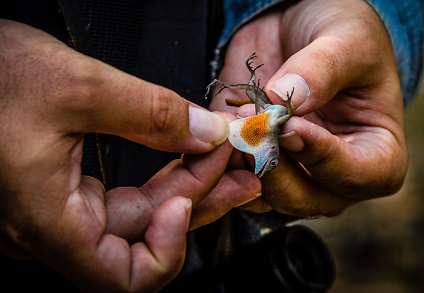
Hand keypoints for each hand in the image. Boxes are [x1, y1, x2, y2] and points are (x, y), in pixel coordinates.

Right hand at [0, 19, 260, 291]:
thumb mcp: (78, 86)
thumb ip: (151, 115)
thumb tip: (206, 134)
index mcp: (44, 220)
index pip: (121, 277)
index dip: (167, 249)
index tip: (192, 199)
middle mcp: (49, 225)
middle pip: (141, 233)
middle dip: (197, 199)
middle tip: (239, 173)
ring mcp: (56, 208)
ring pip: (136, 212)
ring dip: (185, 185)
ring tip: (225, 161)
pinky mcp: (63, 187)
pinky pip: (122, 193)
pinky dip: (159, 174)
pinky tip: (188, 152)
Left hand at [209, 0, 406, 216]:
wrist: (298, 30)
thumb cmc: (340, 38)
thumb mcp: (347, 40)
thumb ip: (323, 69)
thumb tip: (289, 99)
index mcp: (376, 156)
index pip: (356, 176)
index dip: (322, 157)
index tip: (291, 127)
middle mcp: (331, 176)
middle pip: (301, 197)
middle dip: (272, 166)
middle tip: (252, 126)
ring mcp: (289, 174)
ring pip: (260, 195)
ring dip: (240, 162)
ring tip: (234, 122)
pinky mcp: (252, 163)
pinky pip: (231, 179)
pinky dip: (221, 159)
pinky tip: (219, 126)